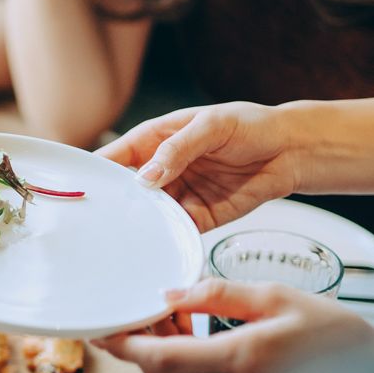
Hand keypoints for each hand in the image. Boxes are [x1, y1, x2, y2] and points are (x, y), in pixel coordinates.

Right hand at [95, 102, 304, 231]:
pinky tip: (159, 245)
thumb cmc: (250, 126)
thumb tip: (145, 177)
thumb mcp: (211, 126)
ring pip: (149, 215)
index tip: (81, 189)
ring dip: (139, 226)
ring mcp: (178, 195)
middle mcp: (161, 170)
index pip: (115, 157)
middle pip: (126, 191)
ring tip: (125, 239)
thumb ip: (177, 150)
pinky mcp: (199, 216)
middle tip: (97, 223)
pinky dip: (168, 239)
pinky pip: (177, 230)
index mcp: (154, 141)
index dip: (96, 172)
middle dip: (113, 205)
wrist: (291, 150)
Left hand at [97, 279, 373, 372]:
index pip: (164, 360)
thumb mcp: (277, 296)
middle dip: (139, 345)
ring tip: (165, 316)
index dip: (126, 346)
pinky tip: (192, 334)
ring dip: (163, 352)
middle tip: (128, 313)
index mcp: (243, 360)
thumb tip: (169, 293)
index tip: (101, 329)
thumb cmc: (334, 331)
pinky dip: (188, 363)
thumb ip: (219, 293)